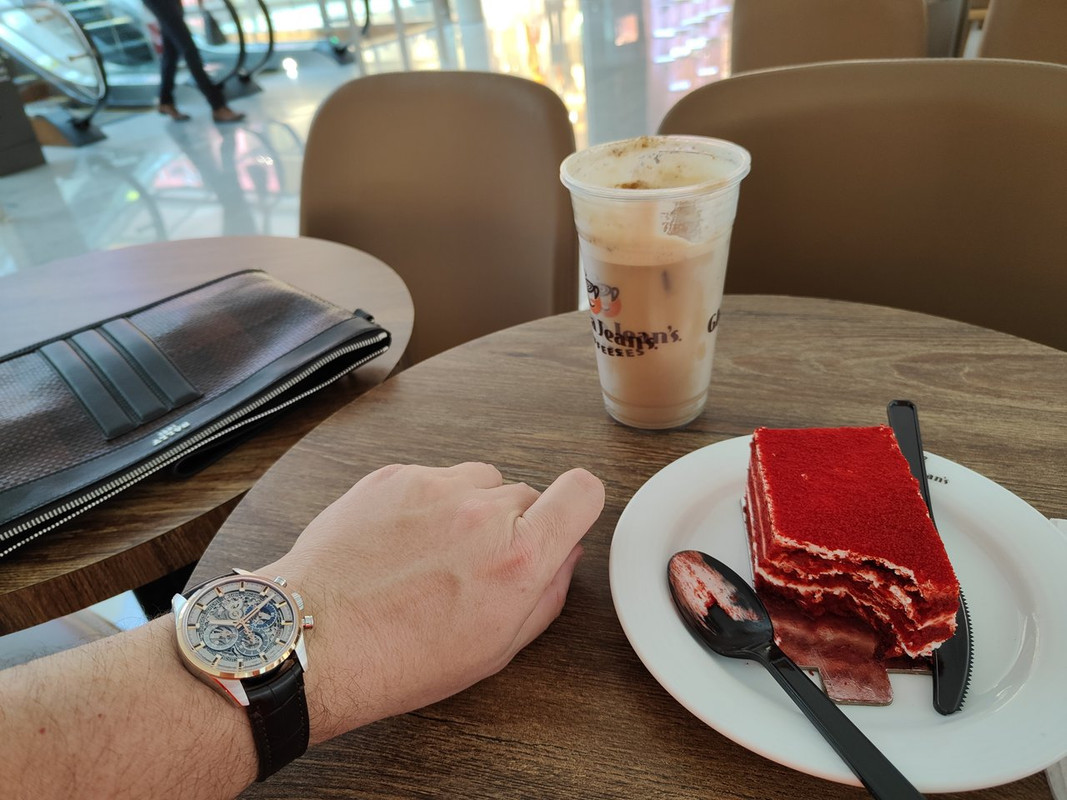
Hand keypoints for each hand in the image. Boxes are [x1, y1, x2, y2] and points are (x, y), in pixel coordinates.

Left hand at [263, 462, 604, 743]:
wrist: (317, 641)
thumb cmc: (400, 659)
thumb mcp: (496, 649)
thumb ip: (547, 595)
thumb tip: (565, 555)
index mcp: (518, 557)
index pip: (582, 491)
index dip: (578, 505)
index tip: (563, 519)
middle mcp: (481, 512)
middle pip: (526, 493)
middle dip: (512, 525)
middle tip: (476, 566)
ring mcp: (434, 487)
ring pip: (479, 481)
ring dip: (470, 509)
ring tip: (433, 555)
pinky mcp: (393, 476)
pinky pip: (431, 479)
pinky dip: (425, 504)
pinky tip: (400, 545)